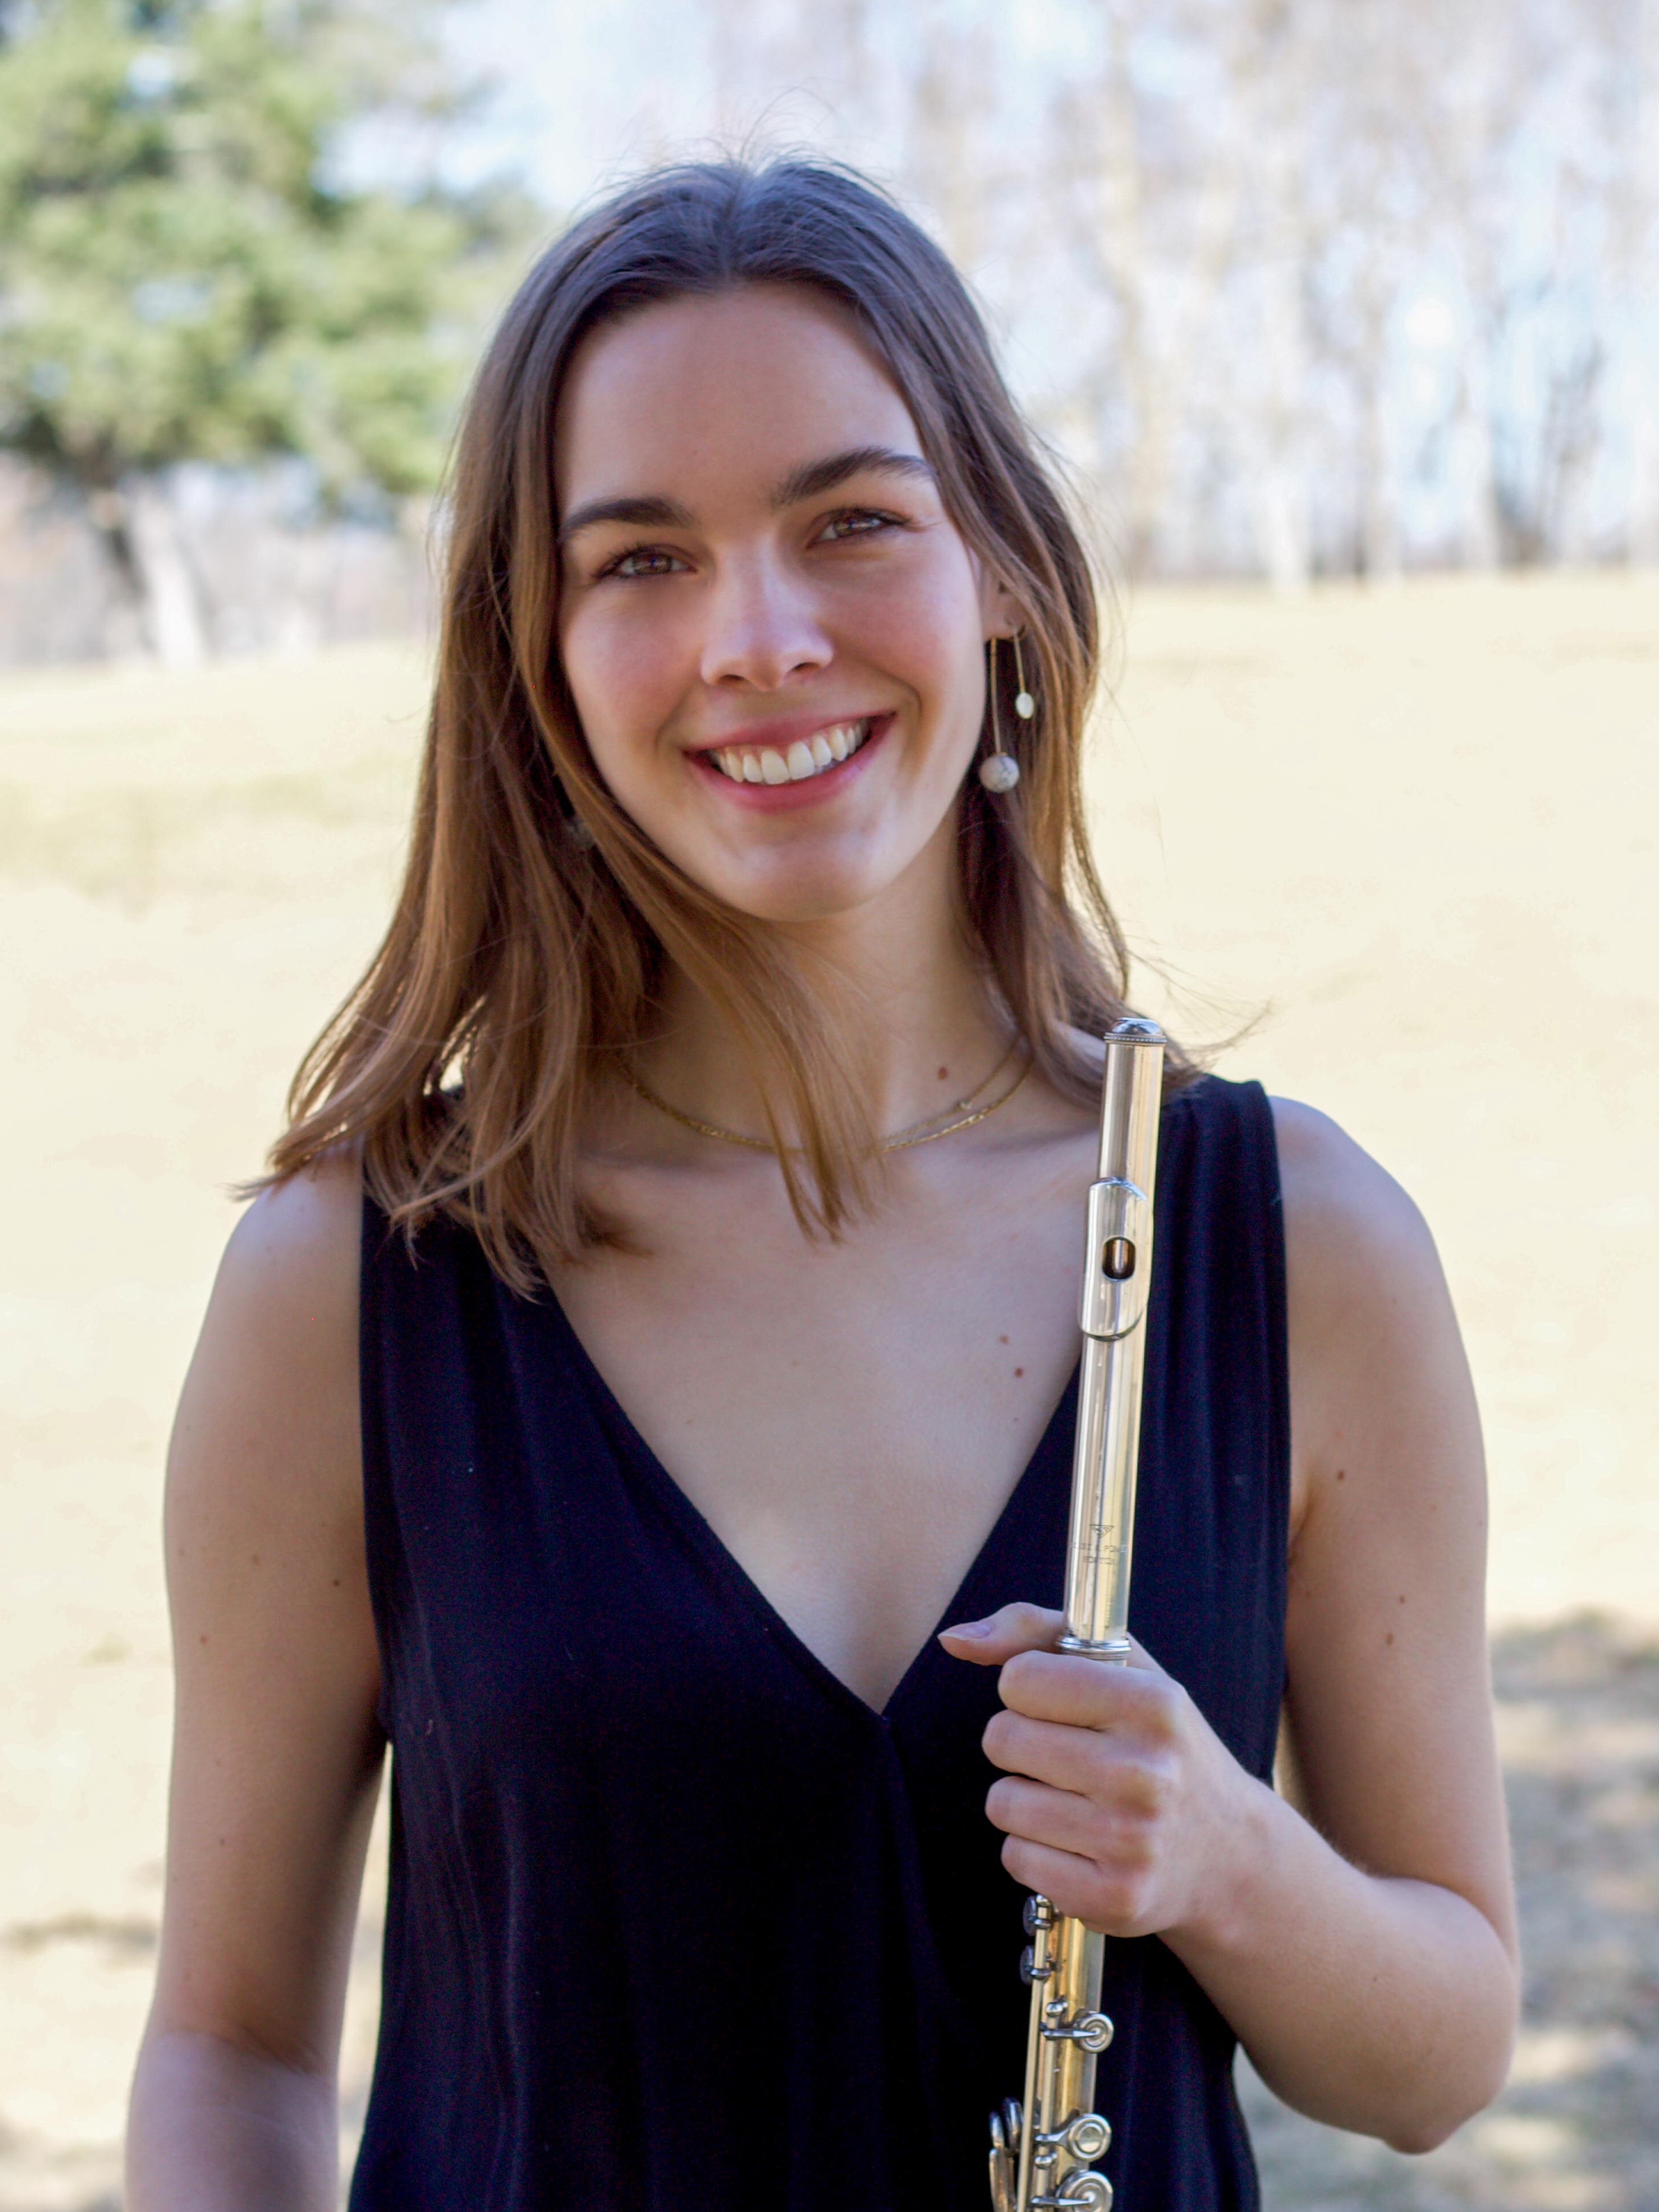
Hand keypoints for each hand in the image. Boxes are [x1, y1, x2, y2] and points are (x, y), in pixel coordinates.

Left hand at [938, 1603, 1260, 1943]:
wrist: (1231, 1855)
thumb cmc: (1158, 1743)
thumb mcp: (1122, 1666)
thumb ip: (1033, 1630)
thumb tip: (955, 1639)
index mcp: (1152, 1704)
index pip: (1020, 1679)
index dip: (1028, 1690)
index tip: (1064, 1706)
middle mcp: (1146, 1773)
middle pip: (1001, 1739)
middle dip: (1020, 1743)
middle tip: (1068, 1757)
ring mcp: (1131, 1842)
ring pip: (1002, 1803)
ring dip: (1024, 1800)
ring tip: (1077, 1802)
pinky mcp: (1113, 1899)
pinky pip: (1016, 1859)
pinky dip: (1035, 1851)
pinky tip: (1080, 1845)